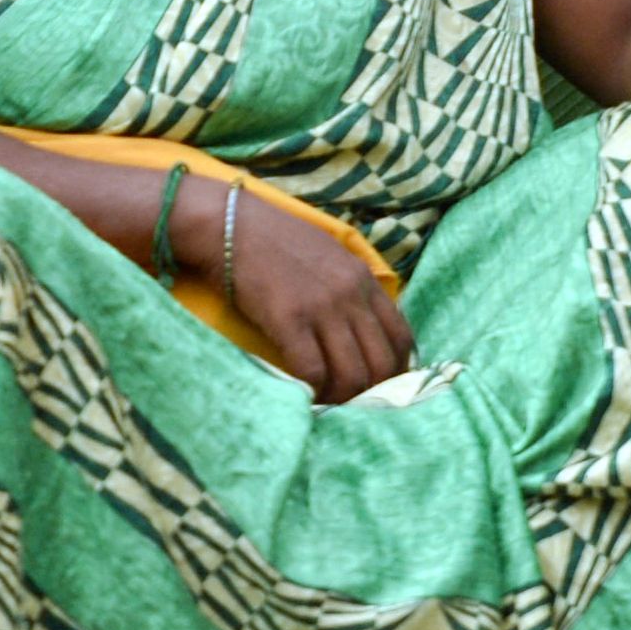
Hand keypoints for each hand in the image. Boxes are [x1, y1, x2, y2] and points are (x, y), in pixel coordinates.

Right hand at [225, 186, 412, 404]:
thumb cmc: (272, 239)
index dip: (396, 369)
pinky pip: (313, 371)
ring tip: (327, 404)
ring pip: (352, 374)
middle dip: (372, 393)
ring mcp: (322, 308)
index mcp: (363, 279)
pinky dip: (313, 392)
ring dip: (343, 398)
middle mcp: (351, 295)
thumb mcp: (328, 254)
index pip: (401, 337)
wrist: (229, 225)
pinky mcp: (289, 320)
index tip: (379, 385)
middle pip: (382, 363)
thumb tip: (359, 326)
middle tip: (352, 403)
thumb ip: (349, 286)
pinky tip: (304, 394)